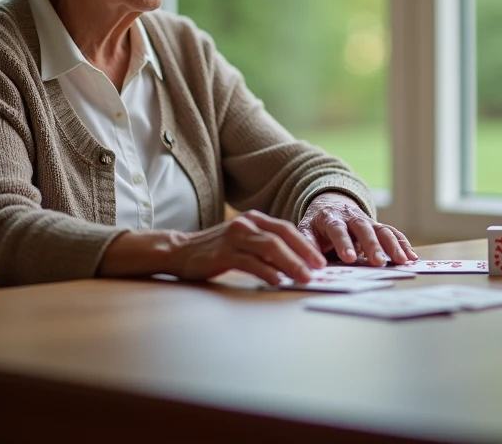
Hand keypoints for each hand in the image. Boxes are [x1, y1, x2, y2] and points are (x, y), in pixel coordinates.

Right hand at [167, 210, 325, 285]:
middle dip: (304, 253)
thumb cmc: (216, 249)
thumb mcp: (243, 241)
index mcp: (254, 219)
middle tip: (319, 269)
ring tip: (304, 278)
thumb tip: (295, 262)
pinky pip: (250, 262)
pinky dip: (267, 271)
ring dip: (290, 263)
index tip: (321, 261)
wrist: (180, 251)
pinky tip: (278, 281)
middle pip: (282, 236)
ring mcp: (234, 237)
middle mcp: (246, 224)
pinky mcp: (223, 253)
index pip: (287, 229)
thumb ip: (265, 245)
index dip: (306, 244)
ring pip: (269, 248)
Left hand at [298, 193, 417, 266]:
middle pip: (363, 229)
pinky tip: (411, 256)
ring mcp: (367, 221)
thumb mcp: (306, 230)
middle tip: (378, 262)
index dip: (343, 243)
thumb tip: (307, 261)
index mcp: (331, 218)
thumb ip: (308, 243)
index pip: (338, 229)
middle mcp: (352, 217)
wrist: (331, 204)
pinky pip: (392, 232)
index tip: (349, 258)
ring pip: (382, 230)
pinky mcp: (378, 226)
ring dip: (393, 245)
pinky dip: (403, 243)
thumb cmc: (318, 224)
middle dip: (372, 245)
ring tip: (402, 261)